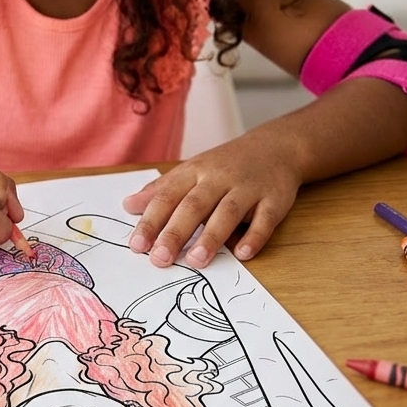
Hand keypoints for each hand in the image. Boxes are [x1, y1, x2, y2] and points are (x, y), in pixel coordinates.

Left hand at [122, 129, 302, 268]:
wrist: (277, 146)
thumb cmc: (227, 164)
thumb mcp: (192, 170)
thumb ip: (161, 190)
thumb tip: (128, 205)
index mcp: (195, 171)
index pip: (168, 196)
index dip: (151, 220)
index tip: (137, 245)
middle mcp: (220, 178)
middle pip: (194, 205)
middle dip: (176, 232)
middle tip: (160, 258)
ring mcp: (248, 188)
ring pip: (228, 212)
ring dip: (211, 237)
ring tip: (195, 261)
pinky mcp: (274, 200)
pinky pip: (265, 219)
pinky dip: (254, 236)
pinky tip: (242, 254)